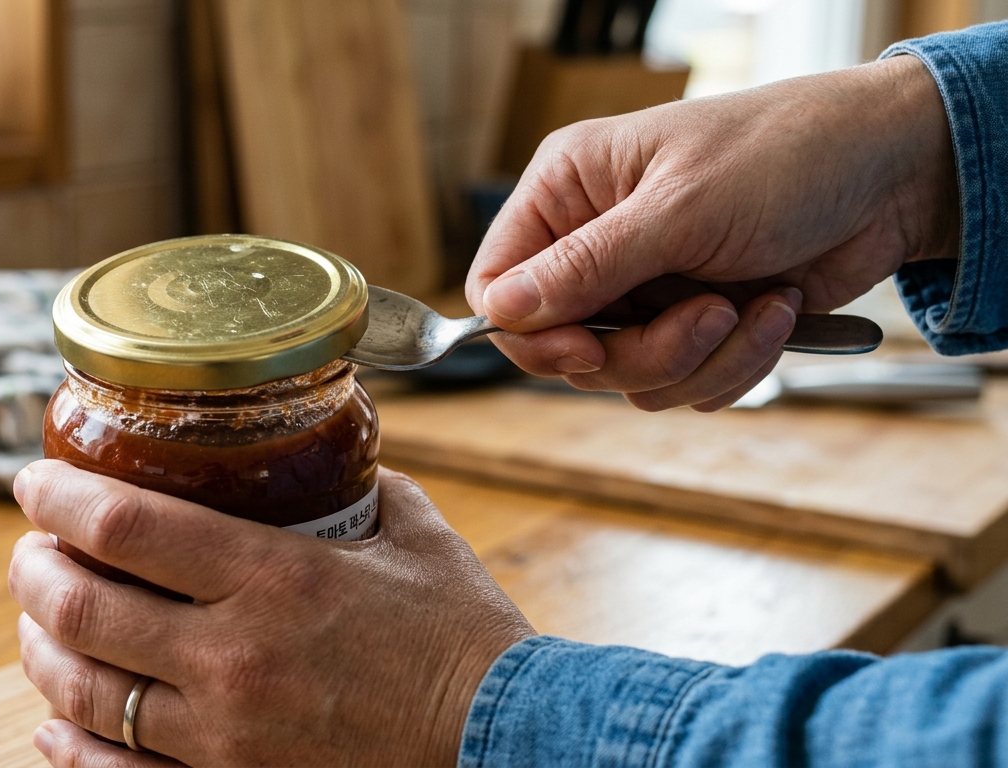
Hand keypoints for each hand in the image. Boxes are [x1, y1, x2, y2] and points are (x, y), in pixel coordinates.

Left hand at [8, 460, 533, 766]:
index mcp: (276, 577)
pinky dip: (69, 747)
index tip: (33, 479)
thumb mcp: (415, 535)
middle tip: (28, 547)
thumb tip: (317, 455)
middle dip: (32, 569)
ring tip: (36, 620)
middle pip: (82, 607)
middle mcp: (233, 657)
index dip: (59, 496)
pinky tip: (52, 723)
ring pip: (84, 692)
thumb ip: (355, 486)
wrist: (510, 746)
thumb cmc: (468, 638)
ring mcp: (226, 737)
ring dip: (40, 648)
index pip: (127, 526)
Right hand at [467, 54, 957, 410]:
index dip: (533, 335)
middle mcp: (595, 243)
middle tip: (704, 316)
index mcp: (569, 192)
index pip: (499, 284)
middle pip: (564, 348)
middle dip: (642, 352)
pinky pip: (682, 384)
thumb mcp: (680, 208)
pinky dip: (734, 365)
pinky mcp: (693, 325)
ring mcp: (645, 290)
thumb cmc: (786, 154)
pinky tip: (776, 313)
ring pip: (626, 377)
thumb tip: (502, 310)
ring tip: (752, 306)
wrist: (895, 175)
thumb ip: (587, 266)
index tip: (587, 353)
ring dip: (699, 359)